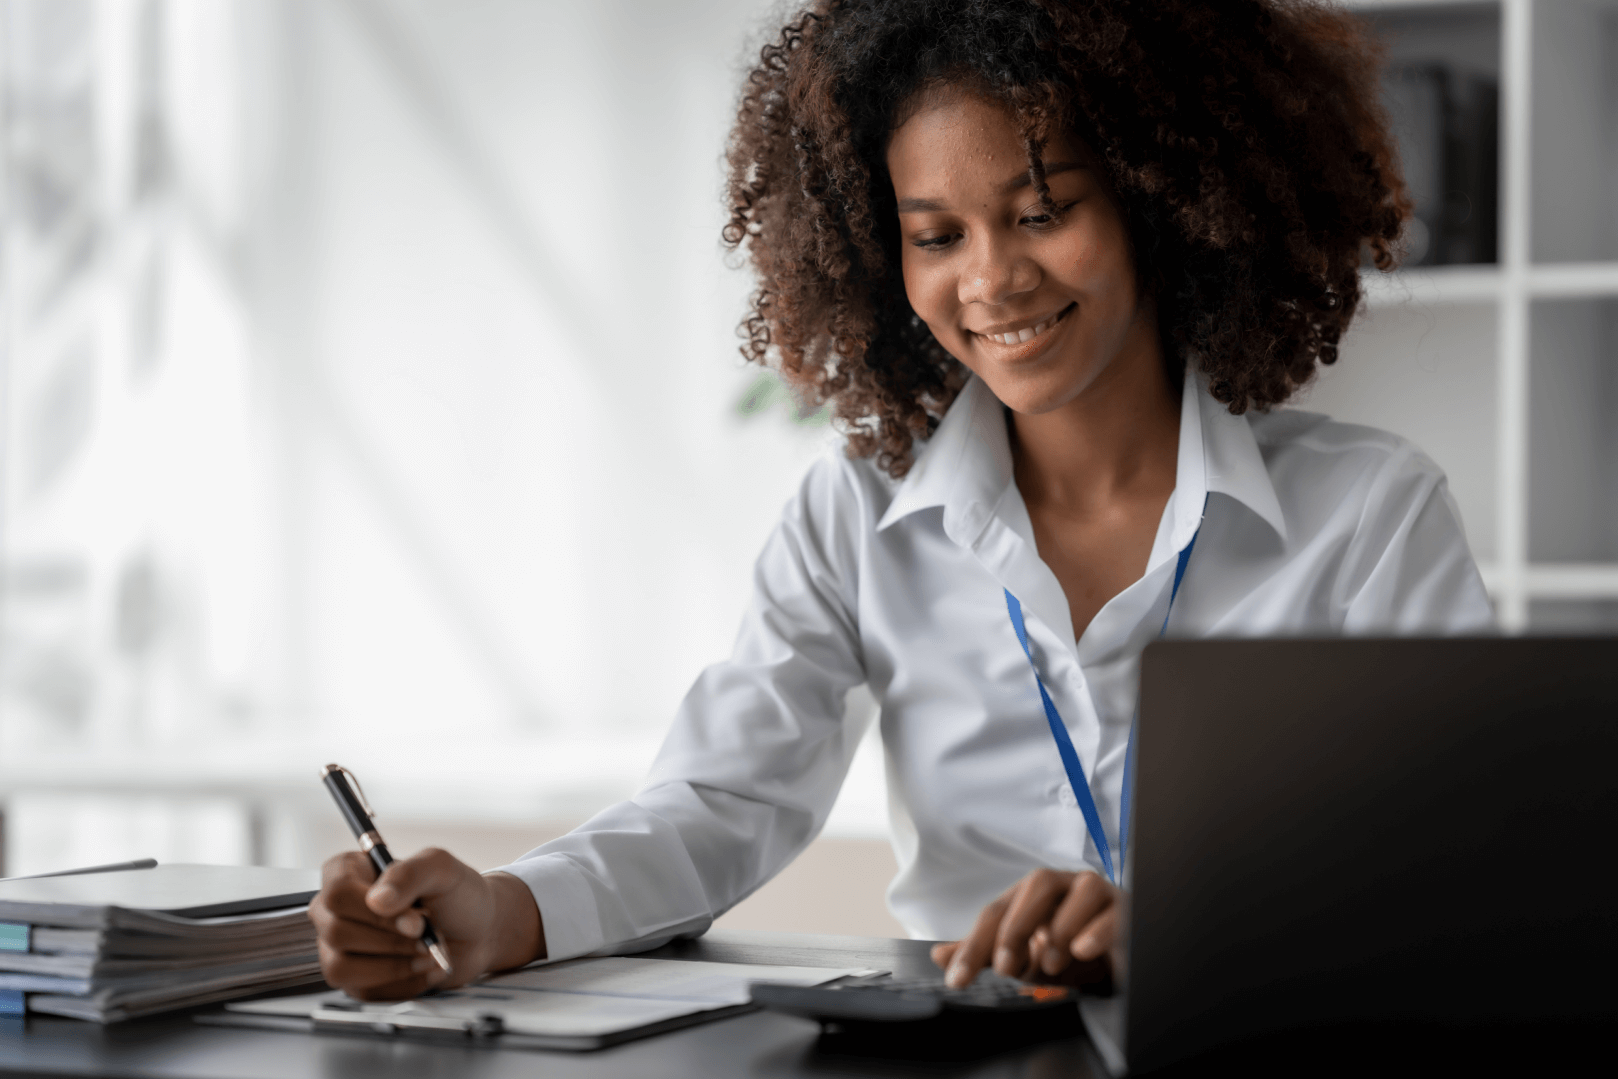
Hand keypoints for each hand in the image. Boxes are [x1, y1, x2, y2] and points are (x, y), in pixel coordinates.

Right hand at [307, 848, 543, 1000]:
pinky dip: (401, 984)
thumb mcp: (442, 869)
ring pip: (341, 968)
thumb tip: (378, 901)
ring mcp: (339, 947)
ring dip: (393, 966)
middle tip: (427, 935)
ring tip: (426, 953)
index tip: (416, 919)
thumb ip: (411, 873)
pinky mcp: (354, 979)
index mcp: (349, 871)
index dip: (375, 913)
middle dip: (392, 940)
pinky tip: (423, 969)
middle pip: (337, 932)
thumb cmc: (457, 895)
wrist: (477, 932)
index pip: (337, 893)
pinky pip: (362, 992)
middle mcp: (335, 909)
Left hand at [930, 869, 1122, 989]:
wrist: (1113, 961)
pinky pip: (1115, 913)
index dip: (974, 945)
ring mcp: (1100, 894)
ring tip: (1049, 963)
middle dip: (1016, 925)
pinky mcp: (1127, 912)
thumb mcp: (1024, 957)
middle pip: (1037, 884)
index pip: (997, 911)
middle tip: (1006, 967)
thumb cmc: (1065, 951)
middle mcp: (1066, 886)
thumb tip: (940, 955)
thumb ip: (986, 954)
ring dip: (1060, 927)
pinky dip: (1097, 931)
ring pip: (1082, 890)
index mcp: (1034, 894)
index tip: (958, 980)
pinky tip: (1082, 951)